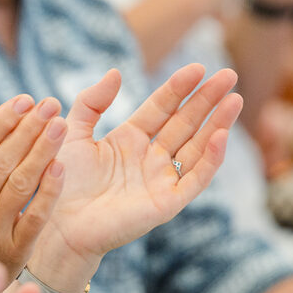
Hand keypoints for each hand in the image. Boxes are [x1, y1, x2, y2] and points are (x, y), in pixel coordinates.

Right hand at [0, 95, 65, 278]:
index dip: (0, 122)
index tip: (24, 100)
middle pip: (1, 162)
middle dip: (28, 129)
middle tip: (50, 104)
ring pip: (20, 185)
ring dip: (43, 151)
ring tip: (61, 124)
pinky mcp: (16, 253)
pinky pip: (36, 218)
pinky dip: (49, 192)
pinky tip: (61, 165)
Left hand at [36, 65, 242, 284]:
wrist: (56, 224)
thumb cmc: (59, 182)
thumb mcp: (72, 133)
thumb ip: (92, 102)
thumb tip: (116, 72)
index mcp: (128, 140)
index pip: (161, 108)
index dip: (179, 88)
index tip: (198, 67)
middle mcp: (149, 158)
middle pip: (185, 123)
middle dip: (207, 100)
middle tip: (229, 75)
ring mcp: (161, 180)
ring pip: (197, 147)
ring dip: (218, 124)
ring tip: (235, 99)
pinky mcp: (167, 203)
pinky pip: (195, 179)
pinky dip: (210, 159)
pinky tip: (221, 135)